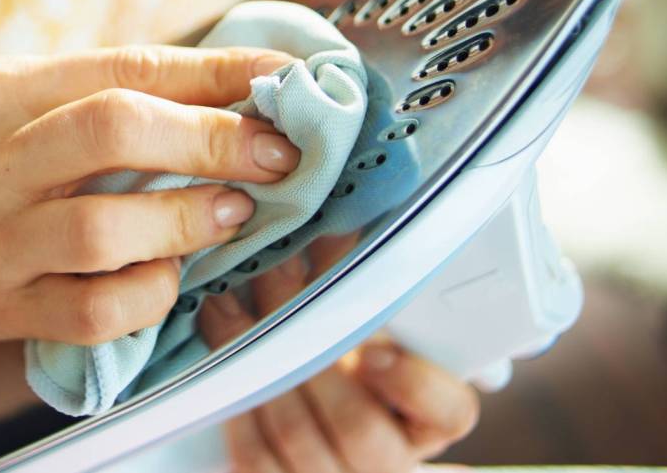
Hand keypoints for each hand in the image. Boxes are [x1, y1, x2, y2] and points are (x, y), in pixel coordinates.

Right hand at [0, 45, 299, 344]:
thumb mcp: (13, 107)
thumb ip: (100, 94)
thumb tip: (234, 88)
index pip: (121, 67)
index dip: (216, 72)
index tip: (284, 78)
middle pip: (112, 129)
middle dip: (213, 138)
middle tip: (276, 154)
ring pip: (100, 228)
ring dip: (186, 218)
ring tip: (234, 212)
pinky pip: (89, 311)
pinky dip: (147, 294)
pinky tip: (170, 277)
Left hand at [198, 252, 479, 472]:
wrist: (310, 422)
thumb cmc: (348, 359)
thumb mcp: (368, 327)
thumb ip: (364, 285)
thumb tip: (336, 217)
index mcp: (426, 422)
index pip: (449, 413)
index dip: (415, 385)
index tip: (374, 349)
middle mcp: (385, 462)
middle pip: (355, 426)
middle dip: (309, 348)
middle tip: (276, 277)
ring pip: (296, 434)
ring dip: (258, 360)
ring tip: (230, 300)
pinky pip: (254, 449)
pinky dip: (232, 392)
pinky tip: (217, 343)